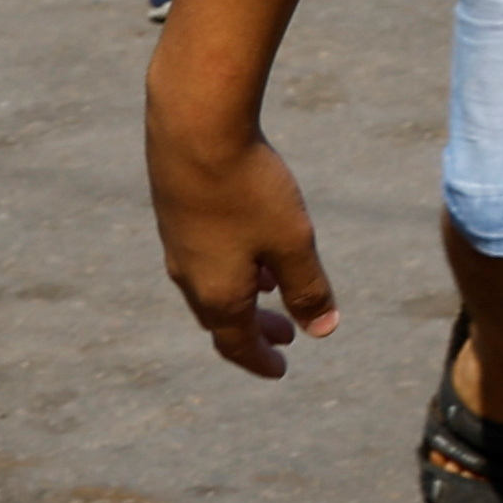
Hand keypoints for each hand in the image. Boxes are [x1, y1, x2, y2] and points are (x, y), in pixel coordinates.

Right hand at [145, 112, 339, 379]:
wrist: (196, 132)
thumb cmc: (249, 190)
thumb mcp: (292, 243)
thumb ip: (308, 288)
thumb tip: (323, 330)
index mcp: (217, 294)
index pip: (237, 344)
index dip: (261, 360)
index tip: (281, 371)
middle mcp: (190, 276)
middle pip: (223, 318)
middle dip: (255, 331)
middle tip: (286, 338)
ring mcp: (180, 245)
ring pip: (214, 285)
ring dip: (245, 298)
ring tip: (275, 294)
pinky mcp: (179, 215)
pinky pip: (207, 257)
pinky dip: (234, 268)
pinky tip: (255, 248)